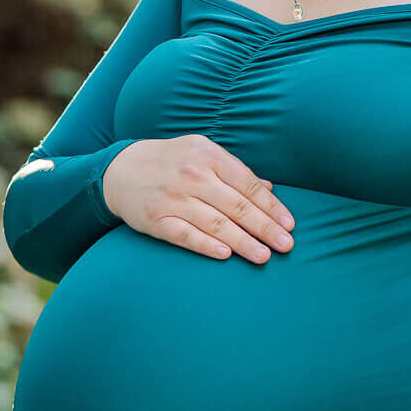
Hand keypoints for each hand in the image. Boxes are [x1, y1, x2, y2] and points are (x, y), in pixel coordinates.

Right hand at [101, 135, 295, 263]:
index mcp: (208, 155)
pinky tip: (226, 254)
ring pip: (216, 223)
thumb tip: (270, 189)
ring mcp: (173, 198)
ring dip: (243, 242)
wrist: (121, 169)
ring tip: (263, 256)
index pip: (247, 184)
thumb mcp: (203, 153)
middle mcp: (192, 175)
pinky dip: (206, 245)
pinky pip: (186, 235)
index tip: (289, 225)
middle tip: (286, 245)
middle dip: (265, 228)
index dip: (271, 207)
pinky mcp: (156, 219)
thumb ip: (235, 171)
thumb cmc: (172, 161)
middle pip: (237, 206)